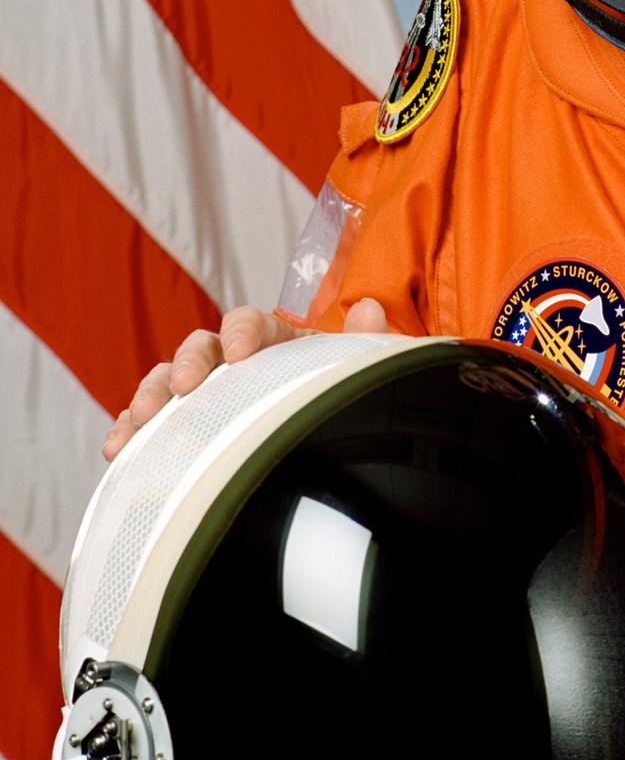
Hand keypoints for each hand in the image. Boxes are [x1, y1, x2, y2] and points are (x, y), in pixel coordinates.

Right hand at [102, 298, 388, 459]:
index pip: (251, 323)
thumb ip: (366, 343)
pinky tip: (118, 450)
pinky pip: (150, 424)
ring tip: (138, 423)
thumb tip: (371, 309)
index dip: (242, 332)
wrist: (330, 434)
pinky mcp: (183, 429)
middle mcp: (232, 362)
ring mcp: (205, 395)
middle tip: (185, 388)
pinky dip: (130, 432)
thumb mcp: (359, 372)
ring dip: (150, 398)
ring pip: (167, 384)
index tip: (240, 353)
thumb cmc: (341, 394)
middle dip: (188, 364)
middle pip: (200, 348)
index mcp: (274, 342)